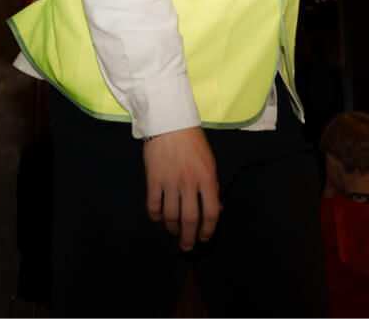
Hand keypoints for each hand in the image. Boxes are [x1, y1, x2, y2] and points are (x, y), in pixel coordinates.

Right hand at [143, 127, 219, 251]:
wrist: (169, 121)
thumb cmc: (192, 141)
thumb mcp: (209, 161)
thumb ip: (211, 186)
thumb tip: (215, 210)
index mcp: (207, 177)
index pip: (211, 212)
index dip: (208, 230)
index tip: (204, 238)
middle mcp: (189, 182)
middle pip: (190, 219)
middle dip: (189, 238)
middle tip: (187, 247)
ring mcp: (170, 181)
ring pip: (171, 216)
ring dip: (172, 229)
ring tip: (173, 232)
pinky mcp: (153, 179)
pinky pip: (153, 206)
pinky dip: (156, 217)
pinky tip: (158, 219)